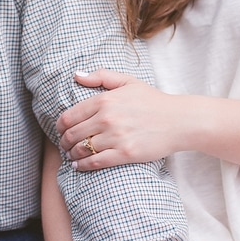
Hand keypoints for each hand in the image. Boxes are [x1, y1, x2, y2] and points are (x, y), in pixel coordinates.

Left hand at [57, 70, 181, 170]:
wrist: (179, 120)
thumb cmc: (153, 101)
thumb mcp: (127, 81)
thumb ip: (100, 76)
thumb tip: (76, 75)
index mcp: (104, 100)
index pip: (69, 116)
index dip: (60, 126)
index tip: (60, 130)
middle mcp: (107, 118)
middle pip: (72, 134)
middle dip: (64, 142)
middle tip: (64, 145)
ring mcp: (116, 137)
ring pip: (81, 149)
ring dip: (71, 154)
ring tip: (71, 155)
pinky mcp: (125, 154)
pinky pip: (95, 162)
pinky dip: (83, 165)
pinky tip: (79, 165)